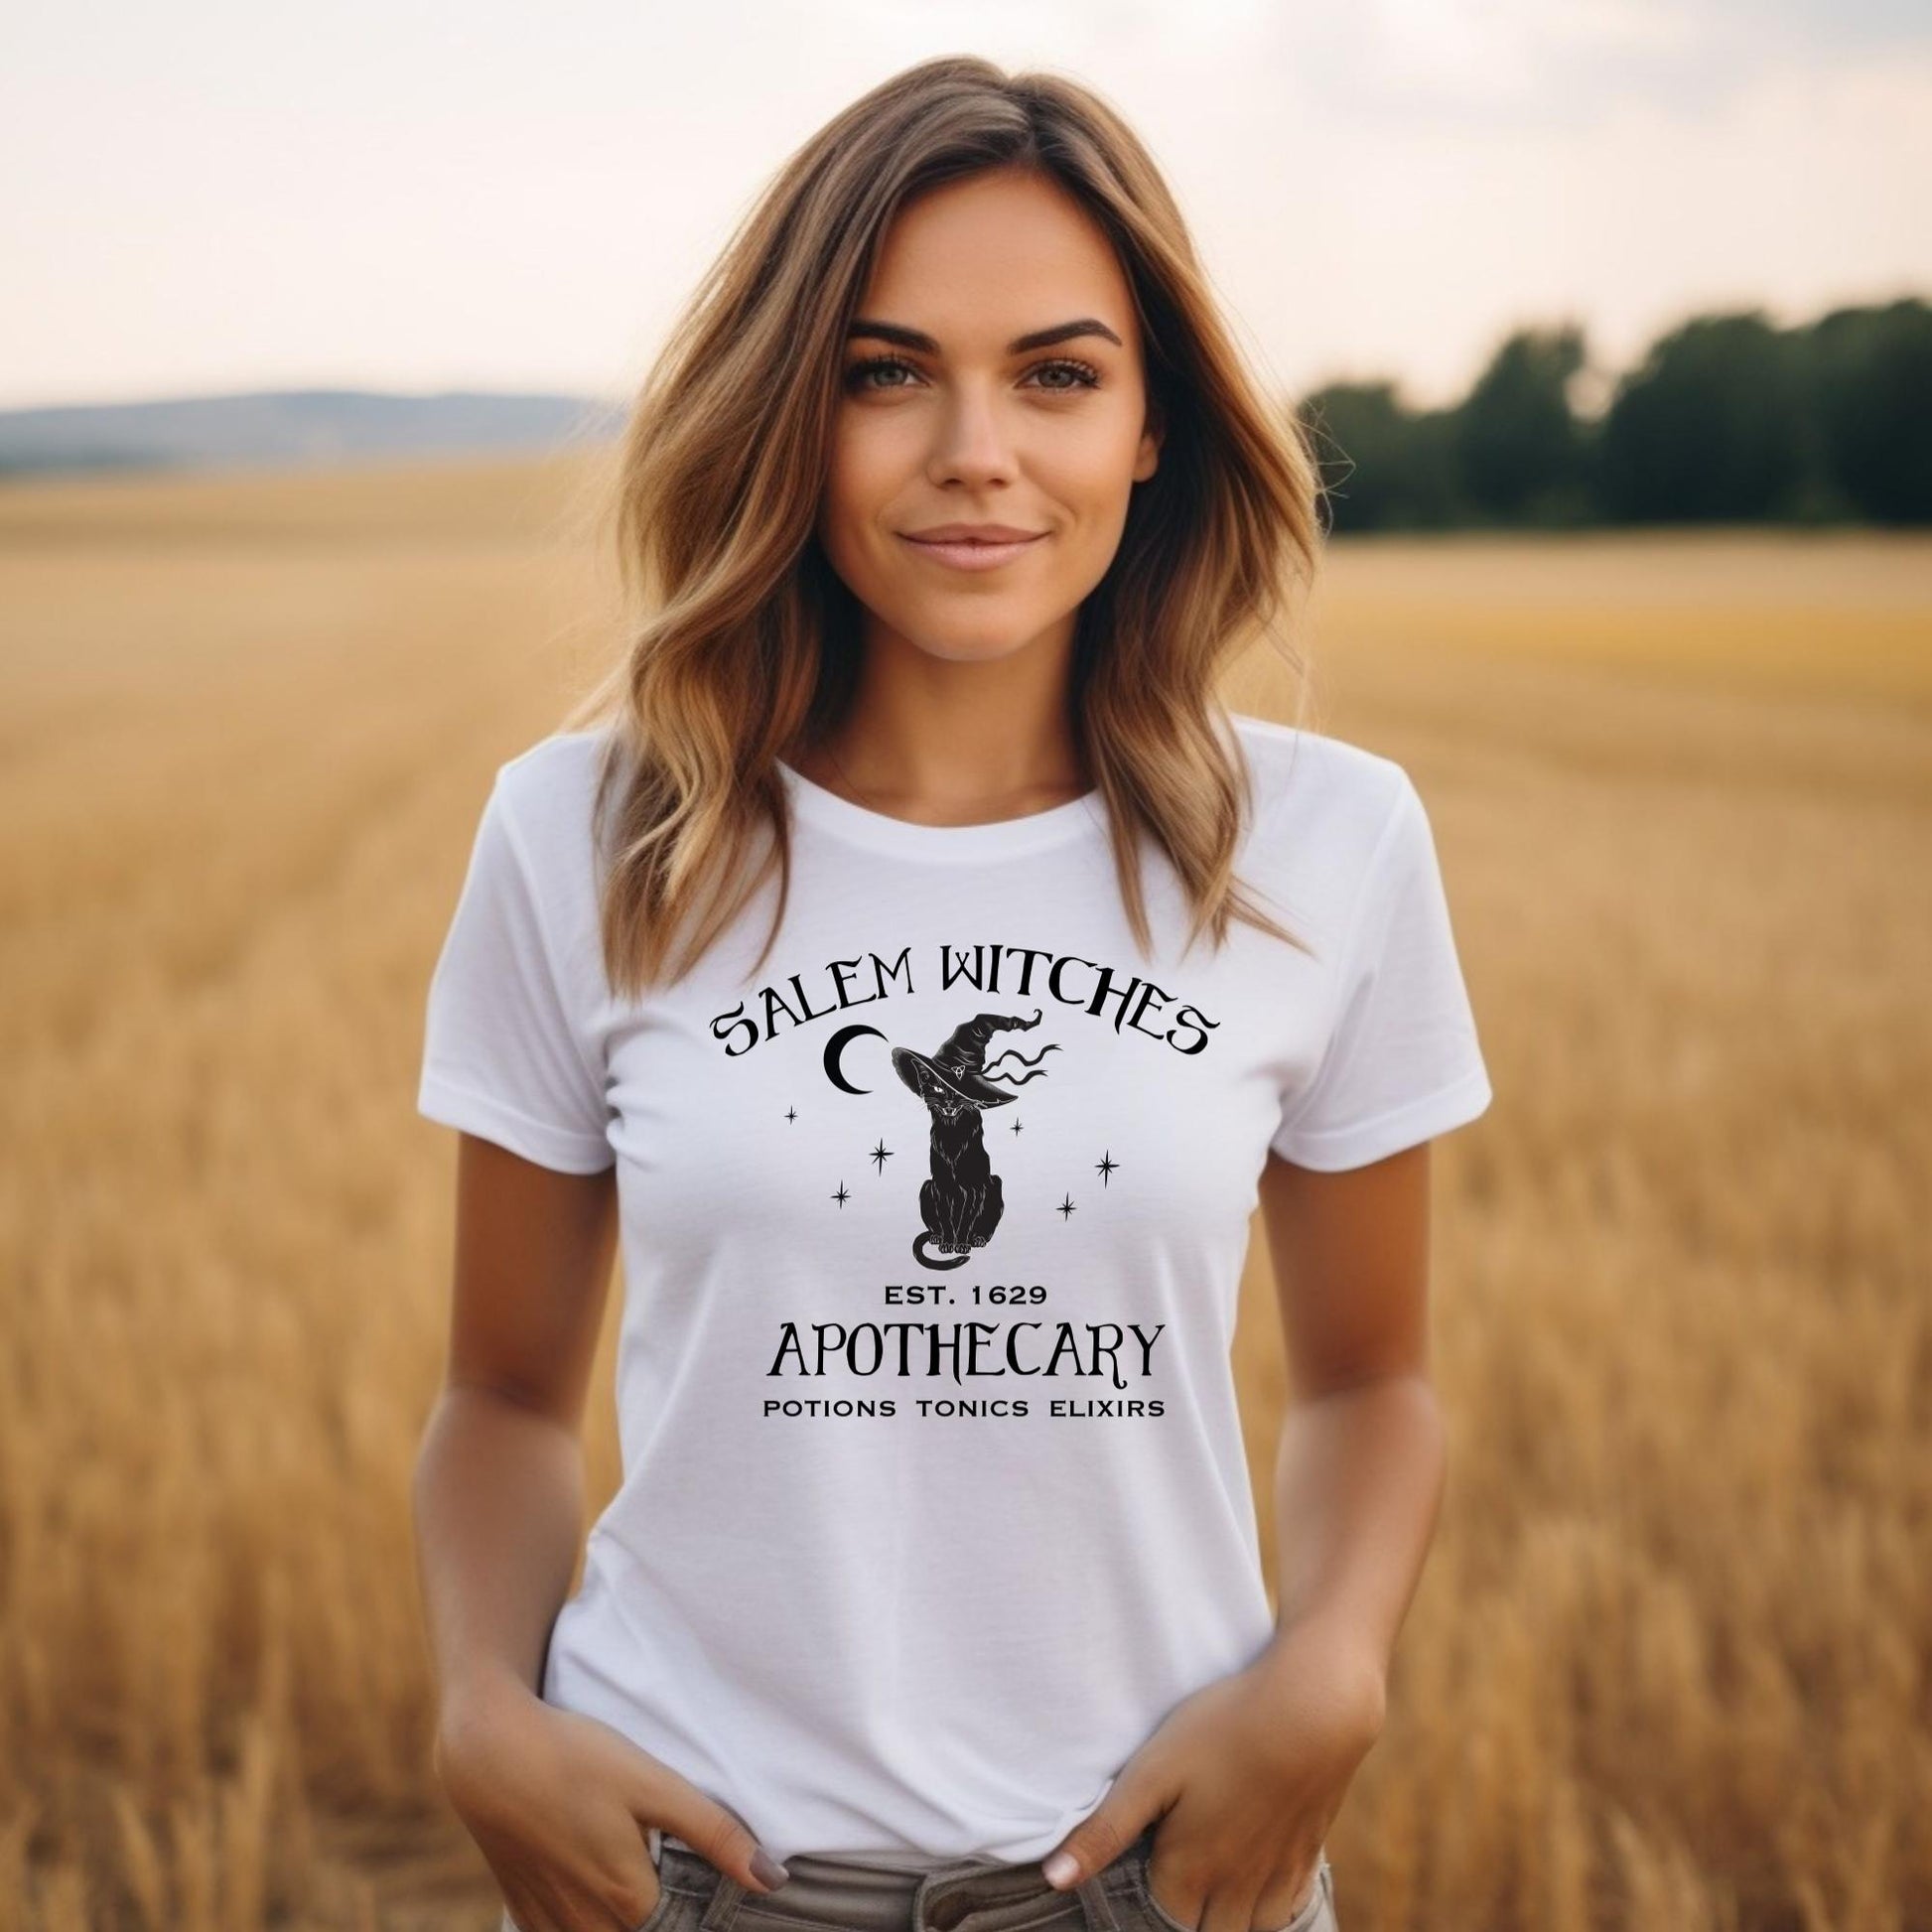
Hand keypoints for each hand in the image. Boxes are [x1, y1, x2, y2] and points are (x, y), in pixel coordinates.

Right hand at [434, 1671, 788, 1931]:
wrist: (487, 1751)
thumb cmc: (575, 1759)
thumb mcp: (654, 1784)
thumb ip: (715, 1834)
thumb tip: (774, 1881)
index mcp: (628, 1902)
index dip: (699, 1915)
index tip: (708, 1891)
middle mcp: (587, 1928)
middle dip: (663, 1916)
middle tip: (658, 1859)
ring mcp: (549, 1924)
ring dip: (622, 1920)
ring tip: (629, 1867)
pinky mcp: (522, 1911)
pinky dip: (586, 1924)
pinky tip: (592, 1887)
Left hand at [1040, 1620, 1384, 1931]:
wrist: (1314, 1707)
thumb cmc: (1224, 1731)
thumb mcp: (1152, 1771)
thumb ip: (1105, 1830)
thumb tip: (1054, 1880)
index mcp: (1192, 1871)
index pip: (1163, 1919)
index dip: (1146, 1901)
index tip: (1142, 1871)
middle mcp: (1238, 1886)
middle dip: (1188, 1916)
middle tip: (1174, 1879)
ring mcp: (1278, 1873)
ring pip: (1251, 1928)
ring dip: (1228, 1918)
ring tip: (1210, 1885)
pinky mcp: (1309, 1853)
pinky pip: (1287, 1909)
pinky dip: (1269, 1909)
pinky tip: (1259, 1881)